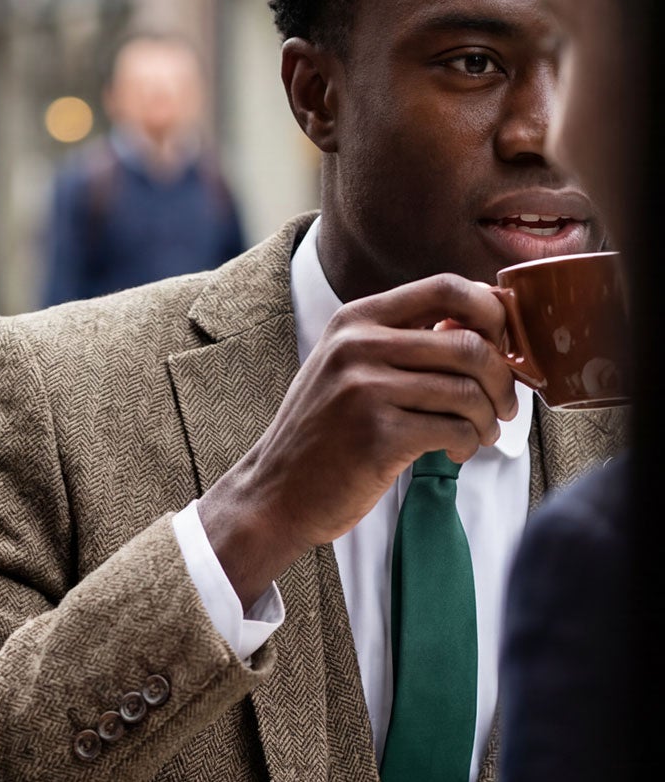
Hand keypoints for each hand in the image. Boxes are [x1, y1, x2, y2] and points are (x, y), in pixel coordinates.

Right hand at [198, 275, 517, 610]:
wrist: (275, 494)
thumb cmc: (325, 435)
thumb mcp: (348, 369)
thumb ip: (401, 342)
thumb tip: (485, 328)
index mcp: (356, 320)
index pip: (445, 287)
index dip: (491, 310)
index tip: (503, 343)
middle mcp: (358, 347)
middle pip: (469, 342)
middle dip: (502, 379)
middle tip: (505, 405)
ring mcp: (365, 390)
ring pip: (468, 390)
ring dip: (489, 418)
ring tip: (482, 434)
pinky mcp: (377, 436)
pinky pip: (453, 429)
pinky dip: (468, 444)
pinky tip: (456, 452)